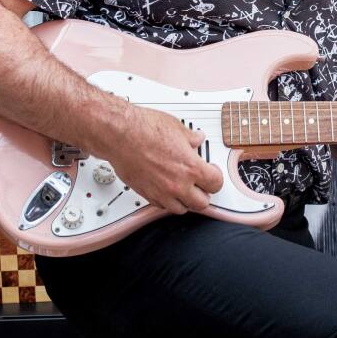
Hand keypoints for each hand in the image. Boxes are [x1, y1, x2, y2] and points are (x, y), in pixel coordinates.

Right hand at [104, 105, 224, 214]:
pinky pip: (162, 206)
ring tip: (184, 189)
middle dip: (203, 193)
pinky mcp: (146, 194)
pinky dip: (167, 201)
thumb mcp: (177, 127)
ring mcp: (161, 192)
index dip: (216, 178)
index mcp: (191, 167)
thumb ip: (191, 138)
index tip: (212, 172)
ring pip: (182, 209)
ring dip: (186, 201)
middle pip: (201, 203)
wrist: (119, 134)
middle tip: (201, 184)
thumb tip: (196, 139)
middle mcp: (178, 184)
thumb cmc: (144, 129)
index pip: (216, 184)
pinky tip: (167, 190)